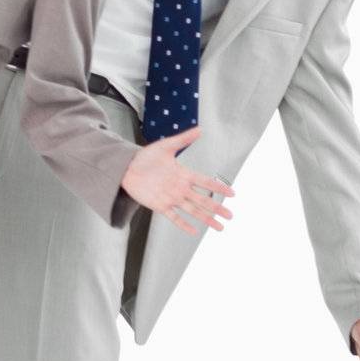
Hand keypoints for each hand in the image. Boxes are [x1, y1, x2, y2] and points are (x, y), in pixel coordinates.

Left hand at [120, 127, 234, 235]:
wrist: (126, 167)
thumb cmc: (146, 157)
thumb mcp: (166, 146)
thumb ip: (183, 139)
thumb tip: (200, 129)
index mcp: (184, 174)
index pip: (205, 182)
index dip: (218, 188)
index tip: (232, 194)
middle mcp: (180, 188)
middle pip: (203, 200)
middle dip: (217, 208)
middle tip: (231, 216)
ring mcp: (171, 198)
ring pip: (193, 210)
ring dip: (206, 219)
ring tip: (220, 227)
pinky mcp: (160, 206)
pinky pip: (174, 217)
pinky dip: (184, 224)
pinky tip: (195, 232)